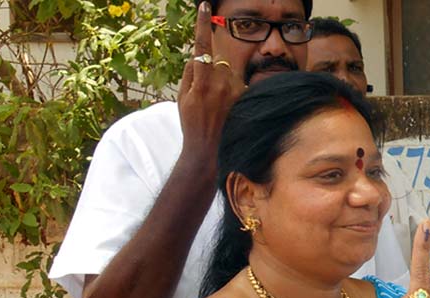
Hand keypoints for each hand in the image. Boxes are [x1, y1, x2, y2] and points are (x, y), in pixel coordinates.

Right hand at [177, 2, 245, 160]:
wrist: (209, 151)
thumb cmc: (192, 124)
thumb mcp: (182, 97)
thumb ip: (190, 73)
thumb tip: (198, 57)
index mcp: (203, 81)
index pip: (202, 47)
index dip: (202, 24)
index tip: (204, 6)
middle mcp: (222, 84)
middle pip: (217, 63)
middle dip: (211, 72)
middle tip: (206, 97)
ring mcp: (237, 92)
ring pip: (228, 74)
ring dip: (223, 84)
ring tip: (218, 108)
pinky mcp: (246, 99)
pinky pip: (238, 87)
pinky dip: (233, 94)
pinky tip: (228, 111)